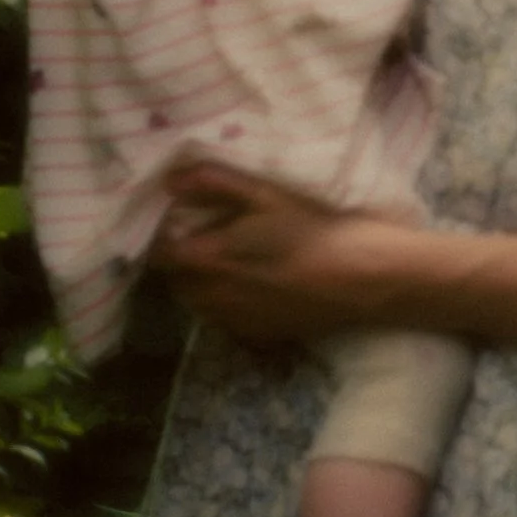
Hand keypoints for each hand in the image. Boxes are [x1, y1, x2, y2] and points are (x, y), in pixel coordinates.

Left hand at [154, 163, 402, 340]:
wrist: (359, 279)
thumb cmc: (311, 229)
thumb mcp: (265, 194)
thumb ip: (214, 183)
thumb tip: (171, 180)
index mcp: (207, 259)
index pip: (157, 253)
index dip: (159, 236)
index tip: (172, 221)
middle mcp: (211, 297)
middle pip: (176, 281)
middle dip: (180, 262)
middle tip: (201, 238)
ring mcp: (234, 321)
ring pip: (198, 303)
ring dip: (200, 285)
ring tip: (224, 263)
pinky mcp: (257, 336)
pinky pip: (225, 320)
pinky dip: (226, 304)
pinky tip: (251, 287)